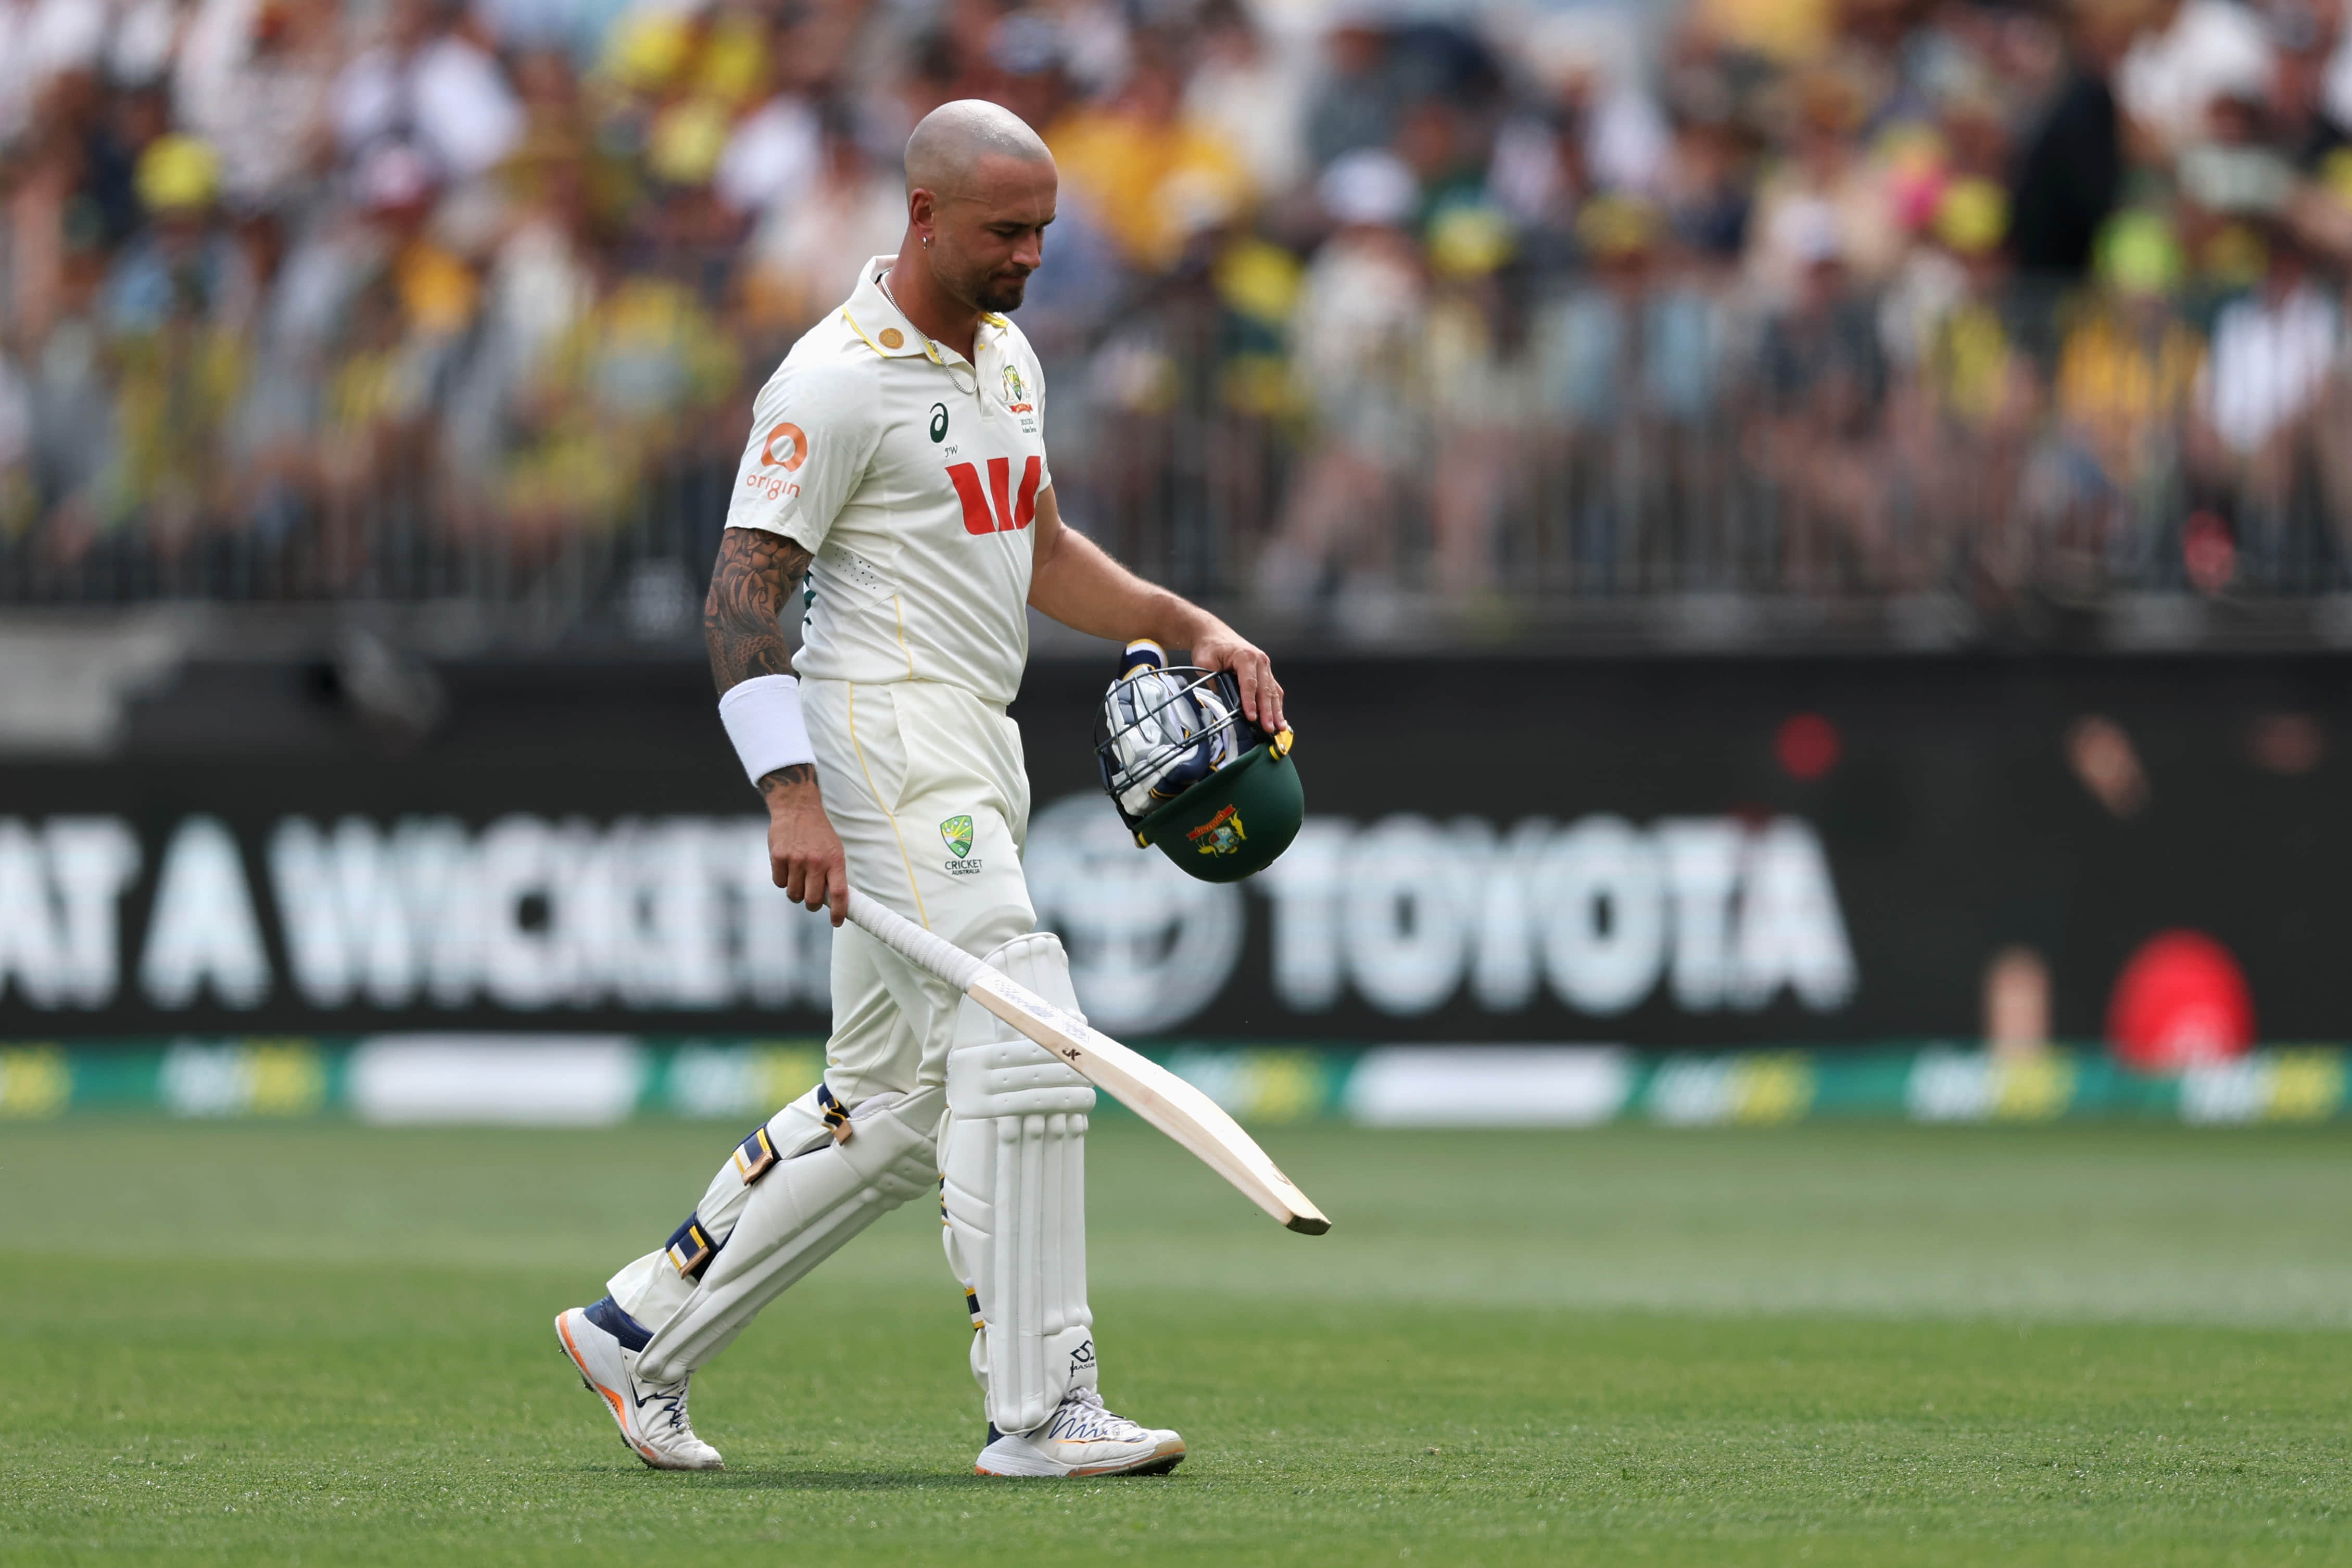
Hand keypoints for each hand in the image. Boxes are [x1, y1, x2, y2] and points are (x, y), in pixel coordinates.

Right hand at [761, 767, 847, 924]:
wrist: (797, 808)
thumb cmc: (818, 833)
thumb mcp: (835, 849)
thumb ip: (833, 874)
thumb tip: (834, 902)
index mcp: (834, 860)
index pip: (839, 894)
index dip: (839, 912)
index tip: (837, 922)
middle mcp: (816, 861)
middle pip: (813, 900)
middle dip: (812, 904)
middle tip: (812, 898)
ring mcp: (796, 860)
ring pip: (794, 894)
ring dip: (796, 892)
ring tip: (799, 878)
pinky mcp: (778, 857)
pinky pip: (780, 883)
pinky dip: (783, 880)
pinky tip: (787, 867)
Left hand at [1188, 619, 1285, 734]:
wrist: (1211, 633)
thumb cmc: (1209, 647)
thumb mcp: (1206, 664)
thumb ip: (1217, 683)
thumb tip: (1228, 702)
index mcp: (1245, 656)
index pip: (1250, 683)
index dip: (1251, 702)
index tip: (1251, 717)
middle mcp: (1259, 659)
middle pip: (1265, 689)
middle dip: (1268, 711)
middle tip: (1269, 727)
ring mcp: (1264, 664)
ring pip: (1273, 690)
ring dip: (1276, 710)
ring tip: (1279, 726)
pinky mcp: (1264, 670)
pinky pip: (1273, 688)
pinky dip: (1276, 703)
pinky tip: (1279, 716)